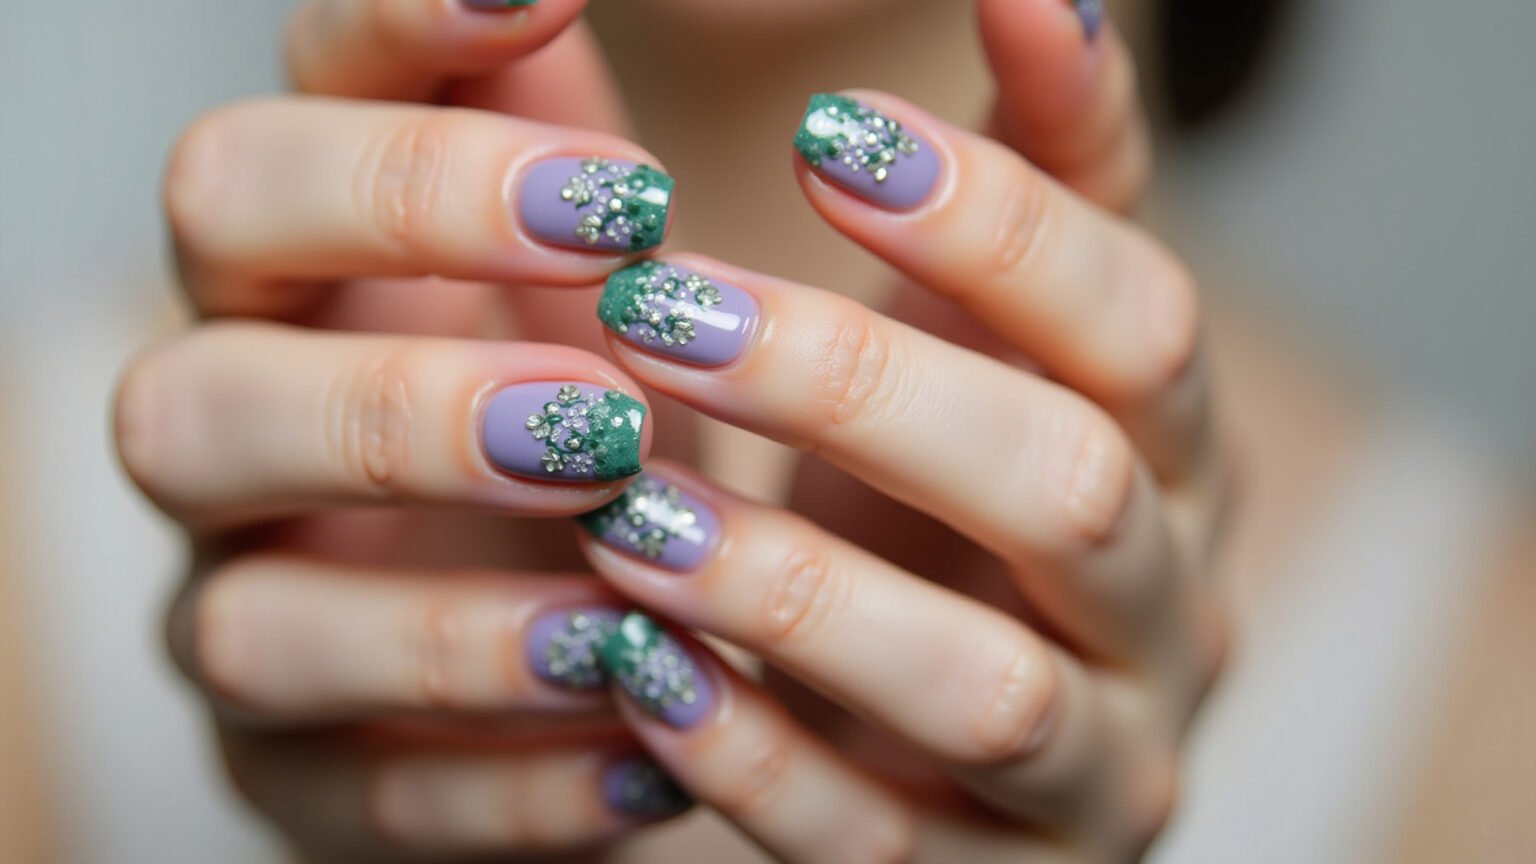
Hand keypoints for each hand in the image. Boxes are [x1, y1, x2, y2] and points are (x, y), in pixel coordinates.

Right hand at [117, 1, 705, 858]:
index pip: (273, 153)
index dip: (384, 76)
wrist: (615, 596)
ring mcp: (260, 608)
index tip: (541, 6)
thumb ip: (602, 138)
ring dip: (439, 627)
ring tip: (624, 615)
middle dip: (397, 400)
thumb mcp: (630, 255)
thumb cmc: (622, 389)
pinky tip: (645, 759)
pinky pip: (355, 800)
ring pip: (246, 620)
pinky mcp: (309, 769)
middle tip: (600, 406)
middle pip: (206, 389)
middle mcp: (249, 433)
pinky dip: (501, 788)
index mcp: (311, 283)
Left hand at [574, 2, 1229, 859]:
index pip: (1139, 323)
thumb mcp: (987, 320)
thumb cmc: (943, 475)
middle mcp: (1167, 604)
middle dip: (857, 391)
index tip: (822, 137)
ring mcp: (1094, 765)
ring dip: (796, 592)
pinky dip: (757, 761)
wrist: (933, 695)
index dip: (997, 227)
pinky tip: (636, 675)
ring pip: (989, 691)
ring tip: (622, 511)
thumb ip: (1022, 170)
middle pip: (1069, 491)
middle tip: (654, 308)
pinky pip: (880, 845)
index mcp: (1170, 441)